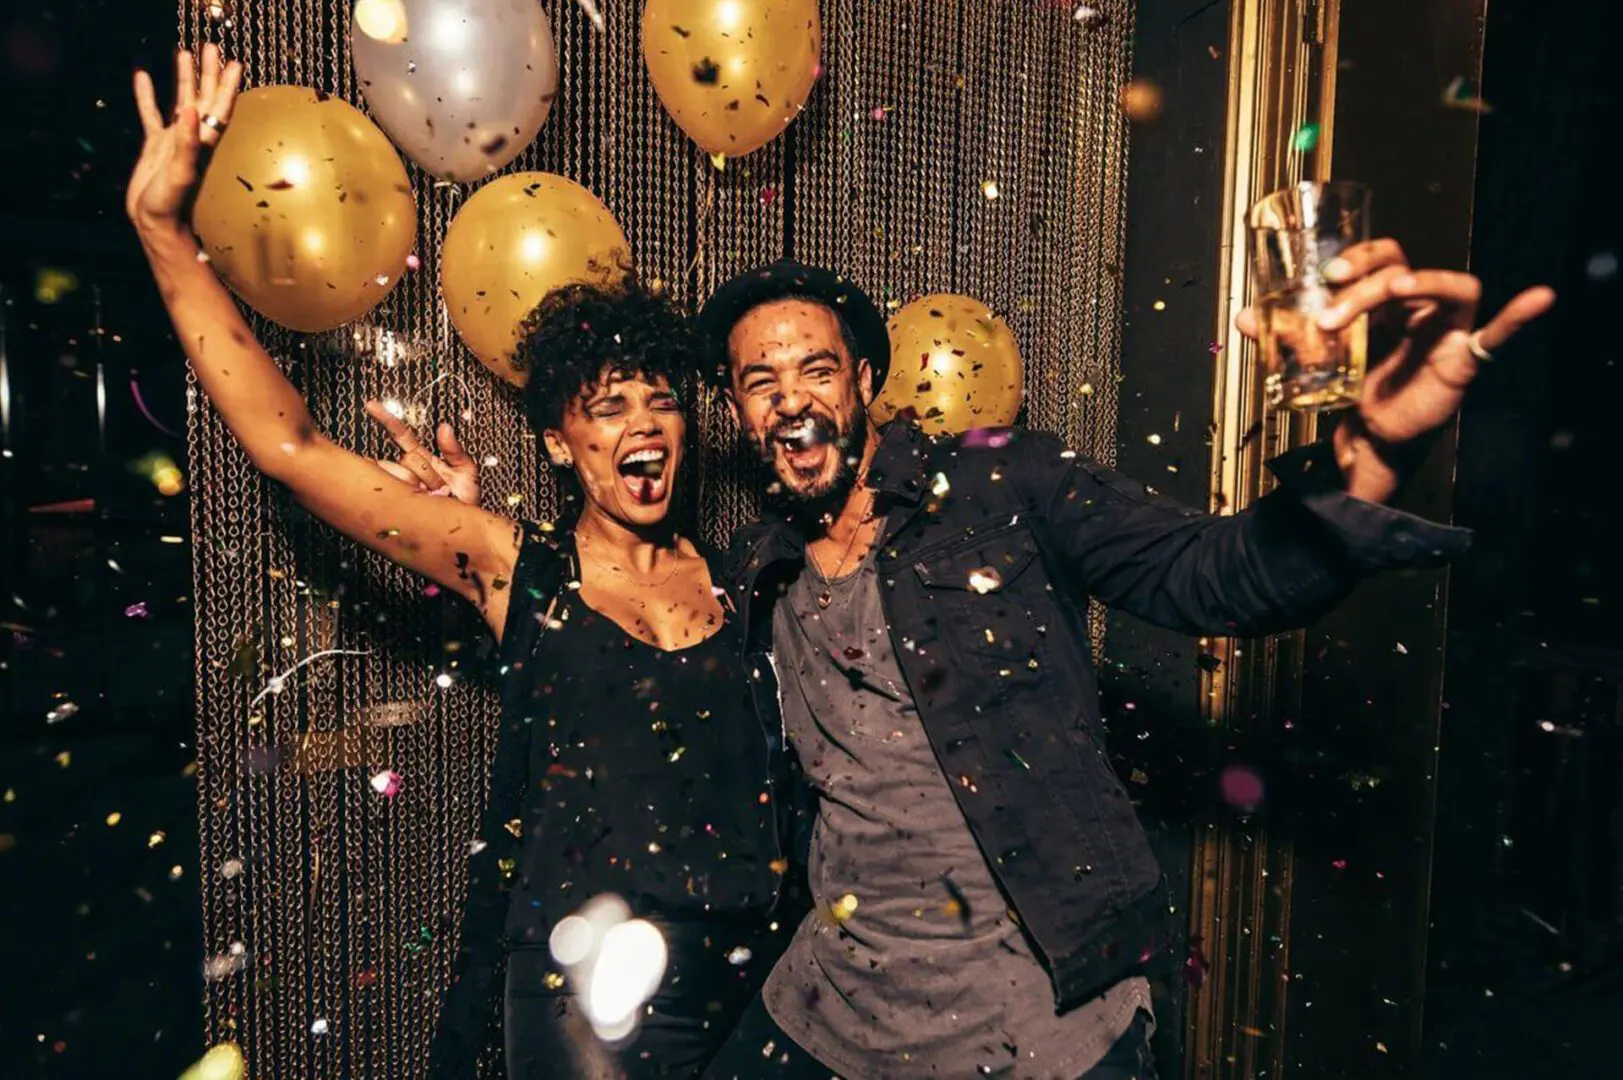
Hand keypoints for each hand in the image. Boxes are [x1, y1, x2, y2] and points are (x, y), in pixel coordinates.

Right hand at [128, 45, 243, 232]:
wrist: (154, 221)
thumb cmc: (172, 203)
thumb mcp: (181, 172)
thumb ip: (188, 143)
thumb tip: (191, 111)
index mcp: (204, 142)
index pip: (220, 108)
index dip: (228, 86)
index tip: (235, 63)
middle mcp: (193, 138)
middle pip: (203, 97)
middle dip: (208, 73)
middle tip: (211, 47)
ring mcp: (174, 140)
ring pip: (180, 101)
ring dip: (183, 78)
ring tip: (183, 52)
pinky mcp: (155, 145)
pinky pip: (151, 114)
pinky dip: (147, 95)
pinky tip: (142, 76)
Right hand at [364, 401, 481, 504]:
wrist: (464, 531)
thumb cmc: (465, 504)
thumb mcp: (467, 473)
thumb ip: (456, 450)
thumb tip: (444, 427)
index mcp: (422, 460)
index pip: (401, 436)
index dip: (387, 420)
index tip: (370, 405)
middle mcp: (408, 472)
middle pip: (405, 460)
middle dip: (427, 474)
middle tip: (443, 490)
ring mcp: (401, 488)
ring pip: (400, 476)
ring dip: (422, 488)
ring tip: (437, 499)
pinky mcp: (397, 504)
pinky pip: (393, 491)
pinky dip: (406, 494)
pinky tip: (417, 498)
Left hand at [1238, 238, 1554, 499]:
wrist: (1371, 438)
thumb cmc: (1355, 388)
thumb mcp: (1316, 359)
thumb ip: (1285, 337)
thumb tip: (1241, 317)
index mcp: (1386, 301)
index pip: (1382, 257)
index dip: (1360, 257)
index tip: (1329, 273)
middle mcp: (1419, 307)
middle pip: (1406, 271)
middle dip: (1368, 285)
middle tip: (1332, 314)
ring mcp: (1446, 330)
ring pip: (1451, 286)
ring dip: (1421, 281)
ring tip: (1393, 290)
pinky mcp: (1464, 360)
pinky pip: (1498, 334)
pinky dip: (1520, 316)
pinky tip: (1539, 298)